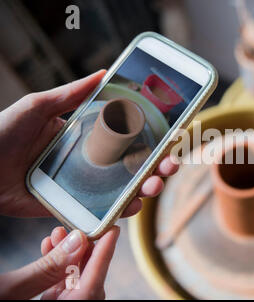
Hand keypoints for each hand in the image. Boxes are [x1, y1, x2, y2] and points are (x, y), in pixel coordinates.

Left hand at [0, 70, 177, 217]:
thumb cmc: (2, 132)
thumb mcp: (38, 106)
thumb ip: (72, 93)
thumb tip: (105, 73)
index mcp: (86, 137)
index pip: (127, 138)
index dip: (151, 139)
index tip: (171, 137)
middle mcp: (90, 162)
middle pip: (132, 166)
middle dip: (157, 166)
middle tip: (170, 165)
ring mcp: (83, 186)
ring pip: (123, 189)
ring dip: (145, 188)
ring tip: (154, 185)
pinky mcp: (71, 206)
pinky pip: (101, 211)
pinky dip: (121, 212)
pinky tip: (134, 206)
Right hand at [0, 226, 118, 299]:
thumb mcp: (7, 291)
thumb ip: (46, 269)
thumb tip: (78, 240)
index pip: (92, 286)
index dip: (105, 257)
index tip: (114, 231)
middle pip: (86, 283)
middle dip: (84, 253)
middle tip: (79, 228)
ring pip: (72, 284)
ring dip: (68, 257)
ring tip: (58, 233)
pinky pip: (58, 288)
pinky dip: (56, 267)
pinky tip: (48, 246)